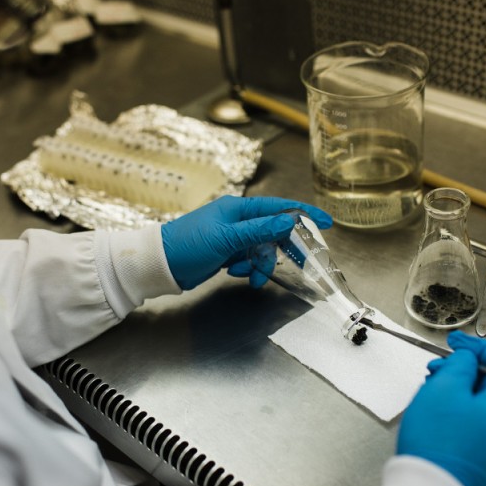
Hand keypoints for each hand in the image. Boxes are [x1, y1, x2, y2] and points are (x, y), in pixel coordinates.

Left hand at [161, 195, 331, 289]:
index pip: (279, 208)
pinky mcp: (226, 253)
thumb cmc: (189, 245)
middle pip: (273, 233)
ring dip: (259, 265)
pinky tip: (233, 273)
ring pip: (261, 250)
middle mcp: (238, 220)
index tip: (325, 222)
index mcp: (239, 209)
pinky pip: (247, 259)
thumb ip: (259, 230)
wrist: (160, 265)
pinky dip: (246, 268)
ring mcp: (232, 237)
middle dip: (281, 250)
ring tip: (248, 277)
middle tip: (299, 264)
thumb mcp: (226, 238)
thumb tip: (289, 221)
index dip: (304, 214)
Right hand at [397, 331, 485, 485]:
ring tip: (431, 385)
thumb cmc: (440, 439)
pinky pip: (480, 418)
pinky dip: (461, 404)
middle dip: (466, 367)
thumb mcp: (445, 388)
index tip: (455, 342)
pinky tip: (438, 405)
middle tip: (438, 365)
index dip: (479, 346)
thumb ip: (460, 365)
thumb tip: (468, 359)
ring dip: (460, 386)